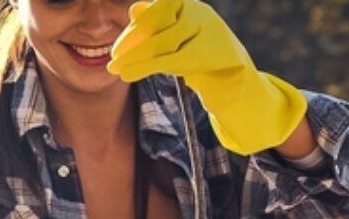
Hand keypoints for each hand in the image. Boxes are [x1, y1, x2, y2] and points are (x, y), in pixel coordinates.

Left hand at [108, 0, 307, 154]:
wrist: (236, 81)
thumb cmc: (199, 57)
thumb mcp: (176, 40)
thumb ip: (157, 25)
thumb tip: (133, 8)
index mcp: (190, 5)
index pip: (158, 9)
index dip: (137, 26)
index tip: (118, 46)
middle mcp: (201, 13)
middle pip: (158, 24)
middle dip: (132, 42)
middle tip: (112, 58)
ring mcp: (209, 32)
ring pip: (163, 43)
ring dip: (136, 57)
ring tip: (116, 70)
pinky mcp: (211, 54)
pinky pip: (172, 59)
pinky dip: (145, 67)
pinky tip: (128, 74)